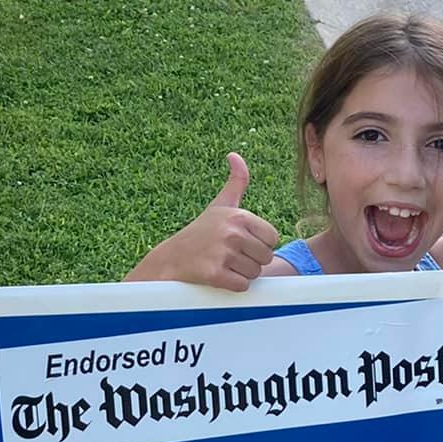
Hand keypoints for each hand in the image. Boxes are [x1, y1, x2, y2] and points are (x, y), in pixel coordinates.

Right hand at [128, 154, 279, 291]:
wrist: (170, 259)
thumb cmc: (199, 233)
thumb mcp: (219, 205)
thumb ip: (236, 182)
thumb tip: (235, 155)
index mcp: (239, 216)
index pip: (273, 238)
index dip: (259, 244)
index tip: (241, 243)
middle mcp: (232, 232)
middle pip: (265, 257)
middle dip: (251, 261)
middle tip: (230, 256)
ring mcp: (223, 253)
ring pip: (255, 273)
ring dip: (241, 274)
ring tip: (223, 265)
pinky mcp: (215, 274)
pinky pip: (242, 286)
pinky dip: (233, 286)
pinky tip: (219, 276)